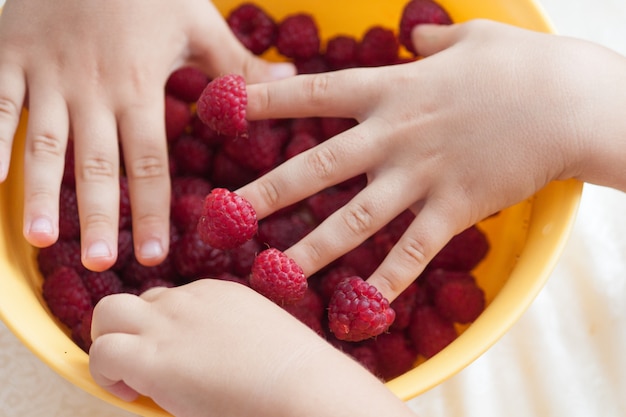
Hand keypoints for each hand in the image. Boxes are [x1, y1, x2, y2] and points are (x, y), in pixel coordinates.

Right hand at [0, 0, 294, 270]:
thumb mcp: (197, 21)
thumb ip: (238, 63)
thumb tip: (288, 82)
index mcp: (139, 85)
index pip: (150, 161)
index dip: (153, 210)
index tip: (155, 254)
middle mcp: (92, 90)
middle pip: (97, 165)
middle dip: (98, 217)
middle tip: (101, 264)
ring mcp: (46, 75)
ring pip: (43, 143)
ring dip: (41, 194)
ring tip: (42, 241)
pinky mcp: (9, 56)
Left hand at [89, 280, 416, 416]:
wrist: (304, 387)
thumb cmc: (297, 376)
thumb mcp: (265, 343)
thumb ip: (237, 342)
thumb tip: (226, 365)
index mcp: (221, 295)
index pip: (174, 300)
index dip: (166, 331)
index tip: (175, 360)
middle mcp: (191, 300)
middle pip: (141, 299)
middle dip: (134, 329)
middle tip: (144, 365)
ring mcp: (170, 325)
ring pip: (108, 312)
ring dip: (111, 342)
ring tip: (128, 378)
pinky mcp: (152, 358)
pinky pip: (102, 352)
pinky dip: (104, 373)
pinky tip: (131, 394)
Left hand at [238, 19, 625, 300]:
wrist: (570, 103)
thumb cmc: (521, 65)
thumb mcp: (471, 37)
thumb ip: (431, 37)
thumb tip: (414, 33)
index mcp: (391, 90)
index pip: (312, 95)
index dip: (264, 101)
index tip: (223, 110)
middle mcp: (395, 136)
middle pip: (318, 167)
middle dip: (267, 191)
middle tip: (224, 214)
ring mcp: (422, 176)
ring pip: (355, 219)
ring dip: (312, 249)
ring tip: (274, 274)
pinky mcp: (454, 209)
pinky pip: (413, 253)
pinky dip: (387, 282)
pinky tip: (360, 306)